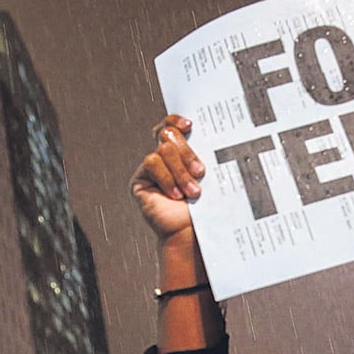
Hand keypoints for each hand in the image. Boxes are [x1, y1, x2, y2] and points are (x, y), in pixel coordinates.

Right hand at [131, 115, 205, 244]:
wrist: (193, 234)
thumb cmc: (207, 208)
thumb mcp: (211, 177)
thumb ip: (206, 155)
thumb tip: (213, 132)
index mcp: (183, 152)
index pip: (174, 126)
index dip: (177, 120)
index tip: (190, 124)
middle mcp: (165, 156)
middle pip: (169, 134)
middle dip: (187, 152)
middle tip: (201, 172)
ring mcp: (152, 167)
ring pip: (163, 150)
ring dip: (180, 171)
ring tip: (193, 192)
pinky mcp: (140, 180)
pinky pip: (152, 164)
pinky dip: (167, 178)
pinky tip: (176, 194)